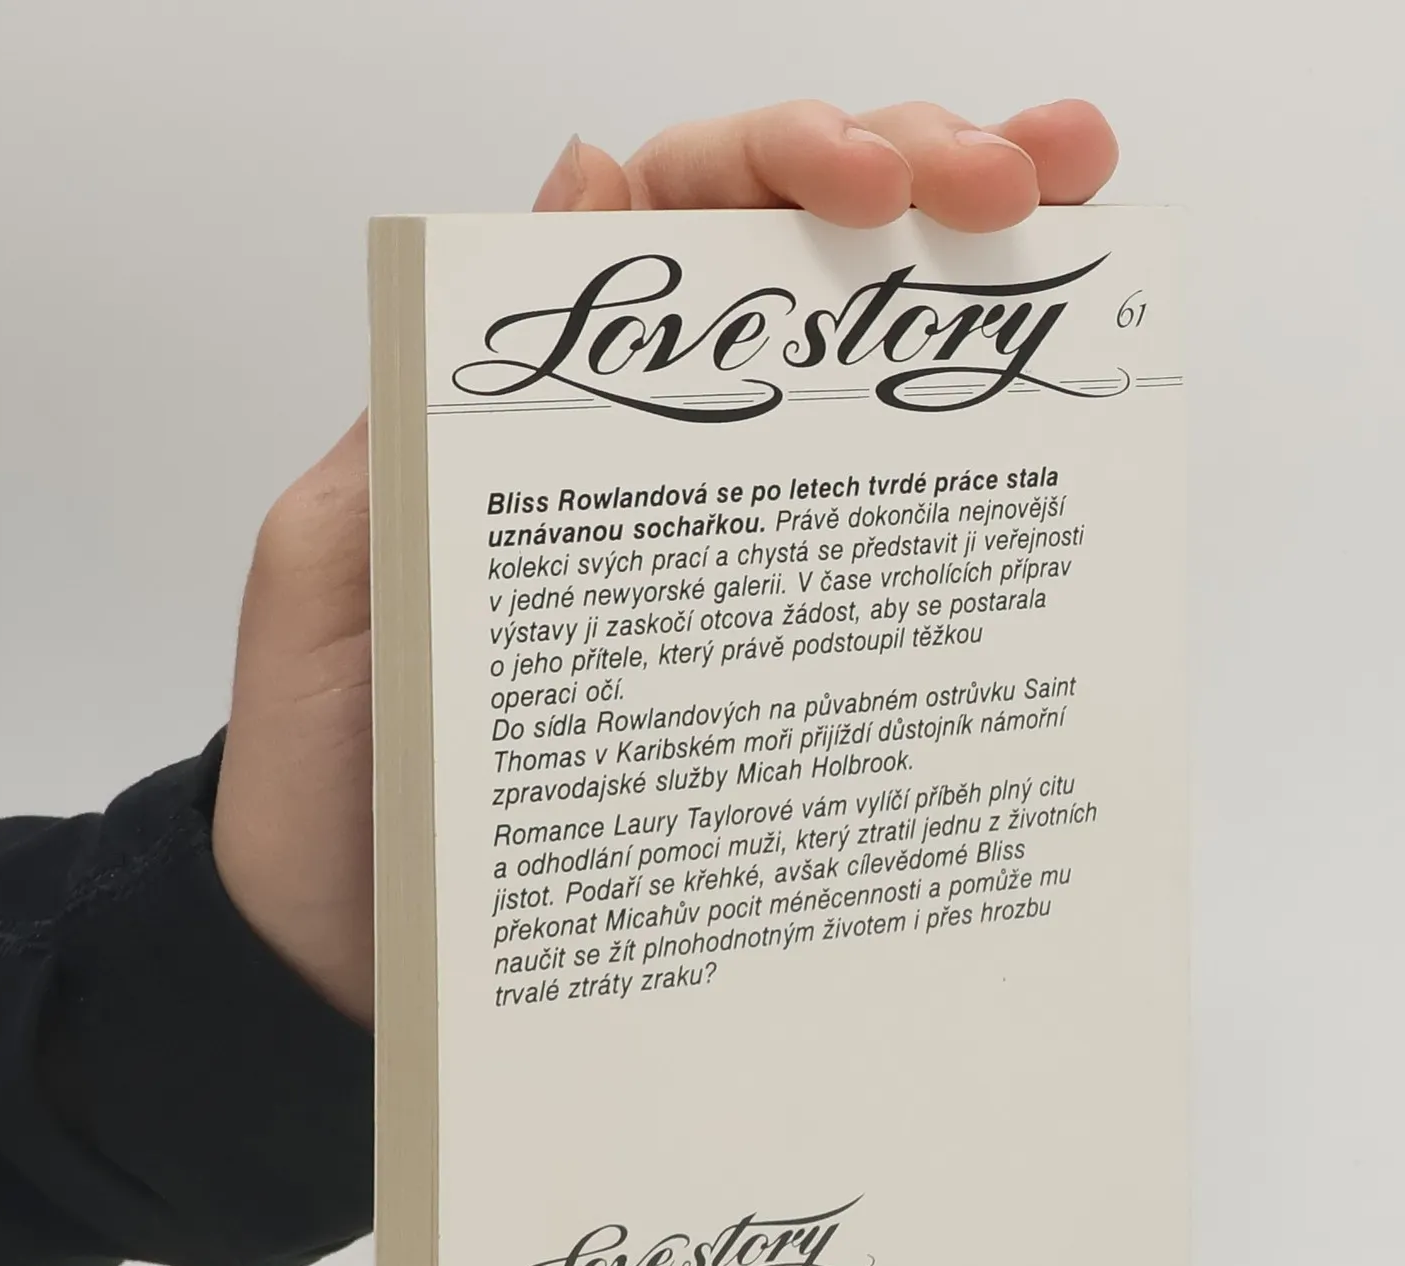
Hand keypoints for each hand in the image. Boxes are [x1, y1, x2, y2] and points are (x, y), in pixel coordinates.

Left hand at [212, 99, 1118, 1027]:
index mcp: (532, 411)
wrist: (350, 968)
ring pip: (854, 398)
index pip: (670, 218)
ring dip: (973, 296)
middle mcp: (642, 467)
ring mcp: (716, 571)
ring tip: (1080, 235)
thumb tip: (589, 185)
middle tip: (1035, 178)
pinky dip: (957, 503)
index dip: (783, 158)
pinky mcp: (762, 681)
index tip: (883, 179)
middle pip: (794, 272)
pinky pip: (864, 574)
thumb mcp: (338, 569)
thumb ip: (441, 404)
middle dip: (926, 179)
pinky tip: (1041, 456)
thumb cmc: (324, 779)